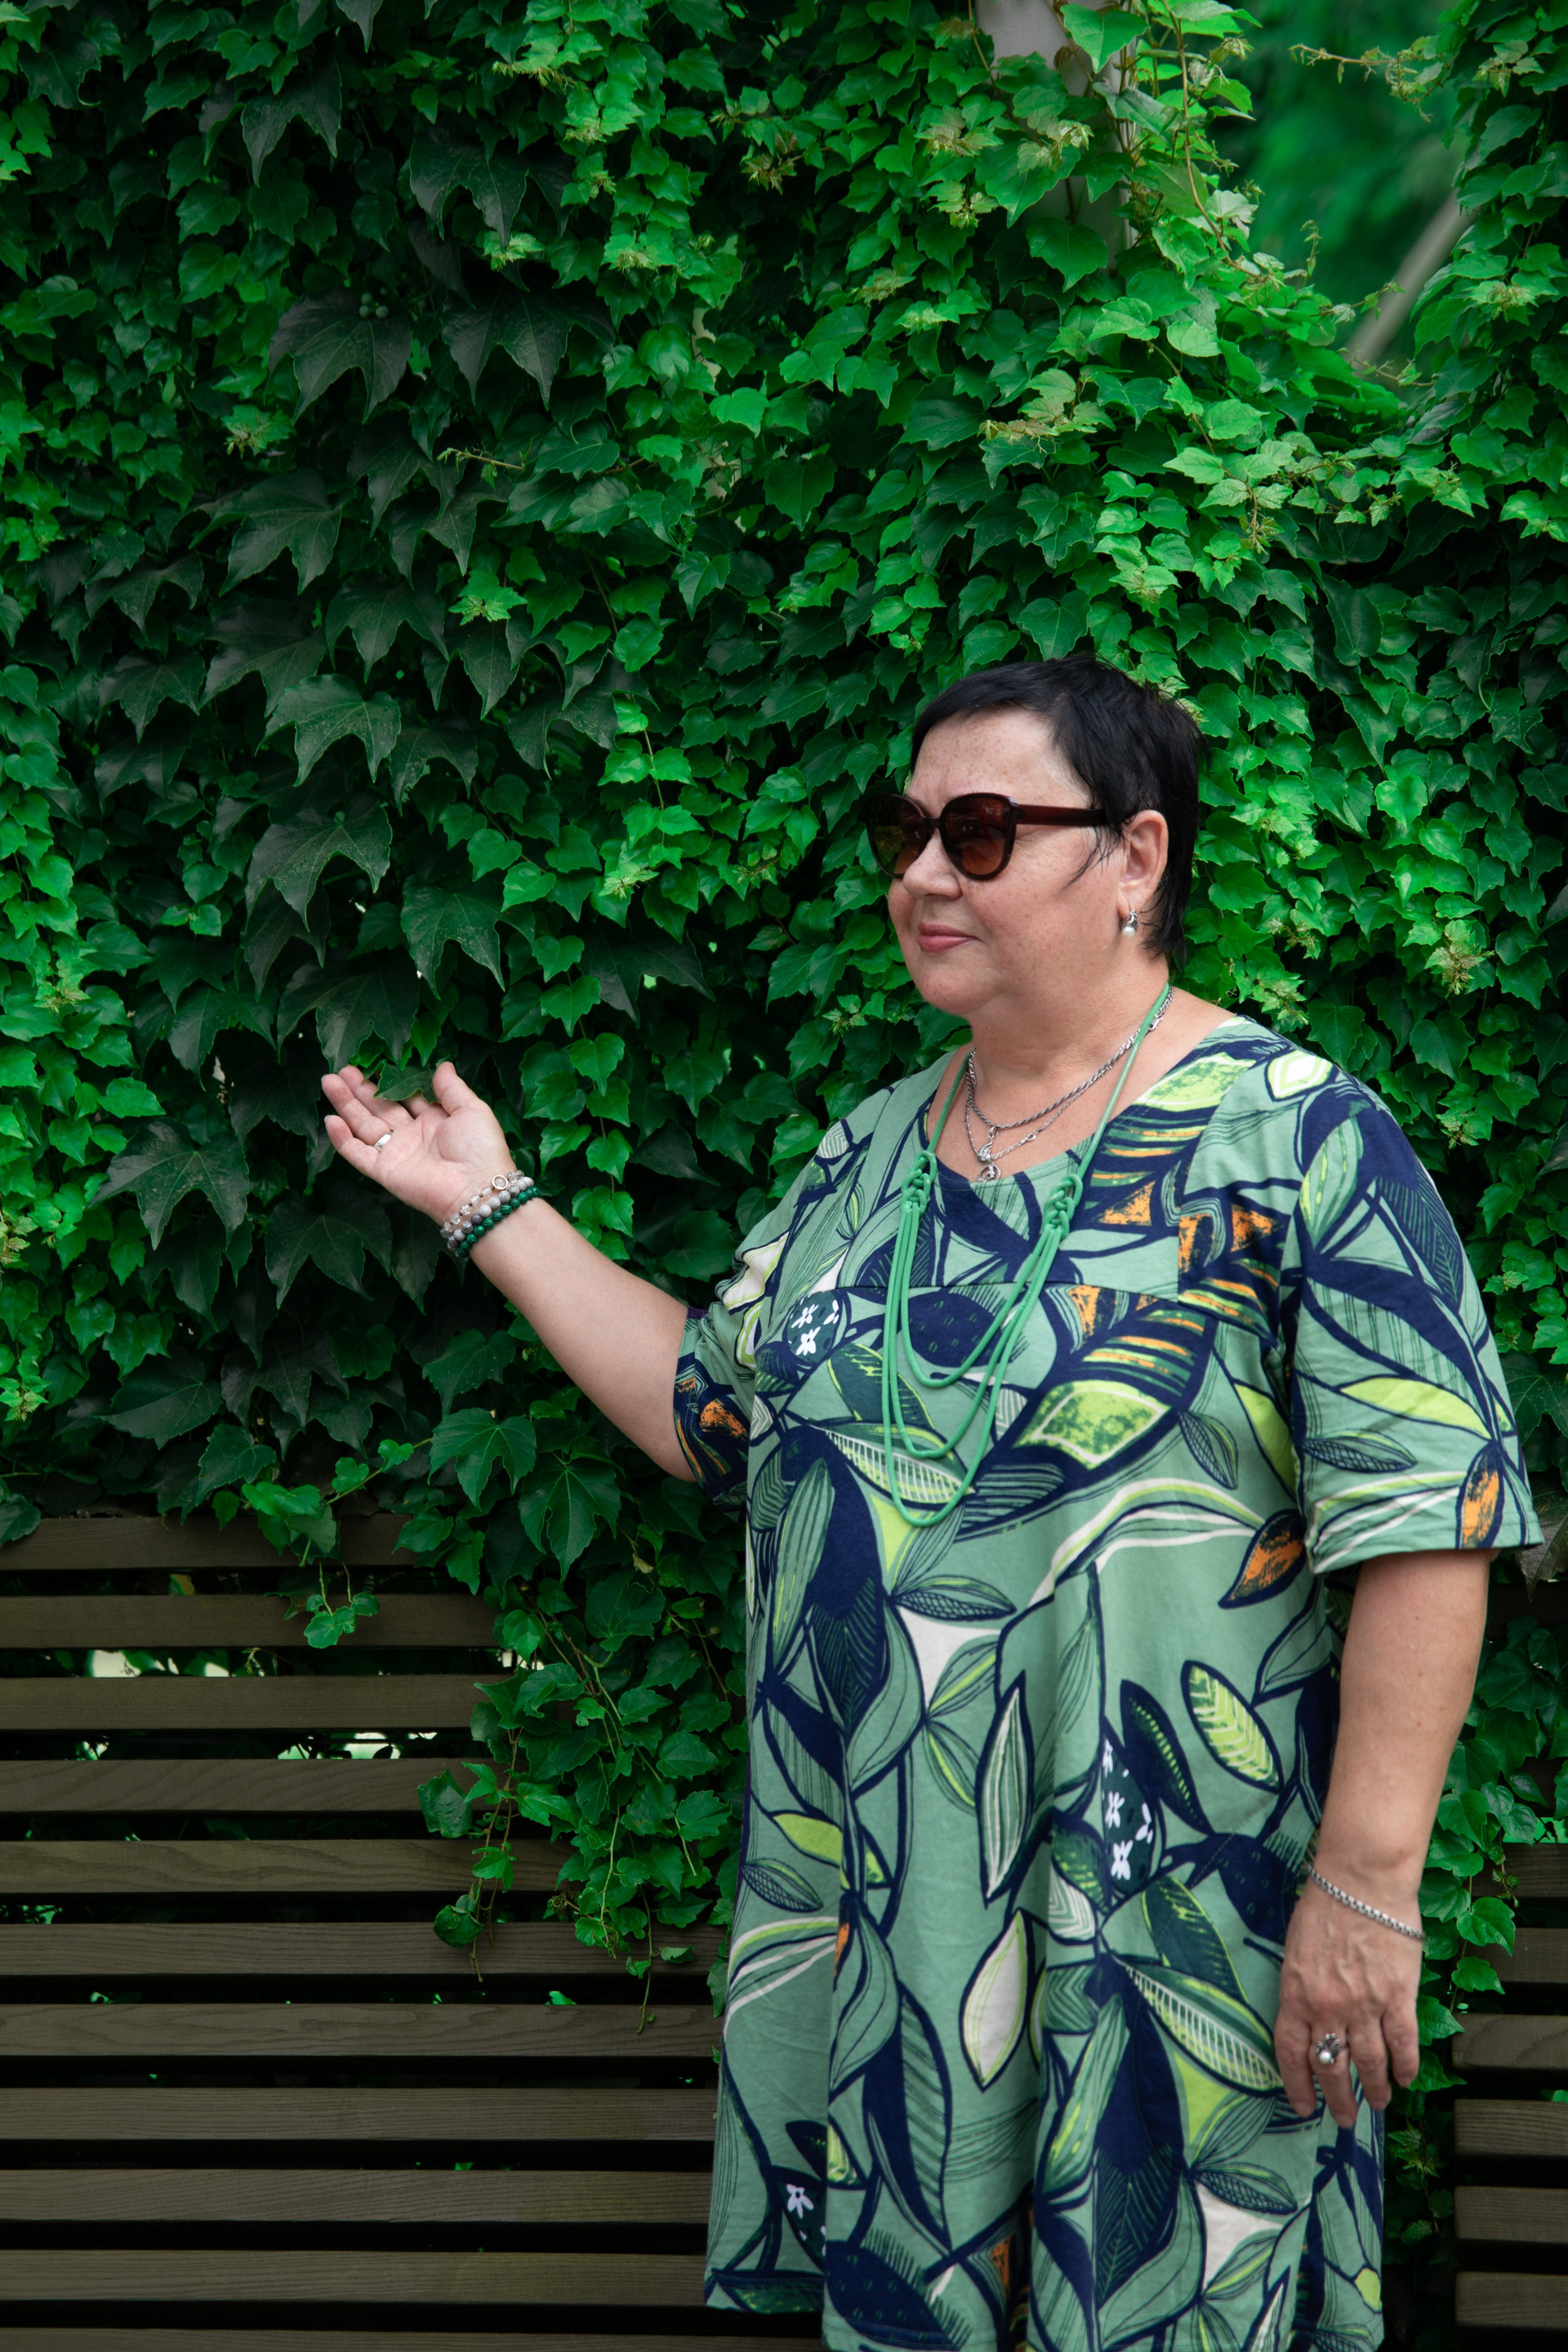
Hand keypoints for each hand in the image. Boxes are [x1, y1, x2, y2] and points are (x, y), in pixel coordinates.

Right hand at [321, 1061, 513, 1226]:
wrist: (476, 1187)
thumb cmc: (480, 1147)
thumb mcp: (471, 1109)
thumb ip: (451, 1088)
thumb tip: (442, 1064)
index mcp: (433, 1121)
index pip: (404, 1098)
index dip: (387, 1082)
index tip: (369, 1064)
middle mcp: (412, 1136)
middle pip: (379, 1109)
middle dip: (359, 1090)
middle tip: (340, 1070)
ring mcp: (396, 1154)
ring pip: (364, 1126)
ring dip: (346, 1105)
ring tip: (328, 1082)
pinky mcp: (384, 1172)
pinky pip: (359, 1154)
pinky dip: (343, 1139)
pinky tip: (330, 1119)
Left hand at [1274, 1874, 1422, 2128]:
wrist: (1361, 1880)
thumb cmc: (1324, 1904)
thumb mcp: (1296, 1947)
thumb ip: (1302, 1986)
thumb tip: (1310, 2015)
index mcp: (1296, 1994)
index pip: (1292, 2053)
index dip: (1296, 2086)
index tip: (1302, 2107)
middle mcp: (1328, 2007)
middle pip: (1331, 2068)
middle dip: (1337, 2100)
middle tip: (1343, 2119)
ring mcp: (1364, 2005)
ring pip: (1369, 2064)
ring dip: (1375, 2090)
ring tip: (1378, 2105)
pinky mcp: (1398, 1997)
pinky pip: (1403, 2044)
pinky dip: (1406, 2067)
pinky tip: (1406, 2080)